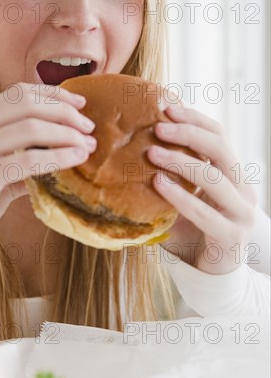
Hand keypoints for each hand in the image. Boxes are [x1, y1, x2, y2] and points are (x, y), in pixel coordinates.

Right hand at [0, 83, 95, 260]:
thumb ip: (20, 156)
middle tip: (88, 127)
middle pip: (26, 102)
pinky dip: (58, 157)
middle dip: (64, 111)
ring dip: (66, 134)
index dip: (52, 94)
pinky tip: (75, 161)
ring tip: (87, 146)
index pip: (16, 93)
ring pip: (30, 127)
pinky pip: (28, 160)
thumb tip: (61, 149)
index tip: (79, 102)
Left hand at [147, 106, 257, 273]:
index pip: (219, 136)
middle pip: (221, 150)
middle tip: (157, 126)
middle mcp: (243, 188)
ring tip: (152, 153)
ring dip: (181, 162)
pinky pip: (204, 212)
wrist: (211, 271)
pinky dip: (180, 196)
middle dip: (189, 134)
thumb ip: (172, 173)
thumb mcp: (185, 195)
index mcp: (232, 173)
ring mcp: (241, 212)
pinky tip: (158, 184)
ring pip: (214, 178)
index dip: (195, 120)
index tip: (167, 106)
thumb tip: (134, 144)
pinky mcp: (230, 236)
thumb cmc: (193, 228)